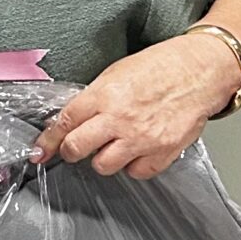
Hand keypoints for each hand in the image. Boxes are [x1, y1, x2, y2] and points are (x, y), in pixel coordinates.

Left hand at [31, 32, 240, 179]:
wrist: (200, 70)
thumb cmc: (161, 66)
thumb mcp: (117, 72)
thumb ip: (94, 97)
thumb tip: (72, 119)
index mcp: (104, 95)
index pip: (65, 123)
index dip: (48, 140)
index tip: (40, 150)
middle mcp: (120, 119)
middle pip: (77, 149)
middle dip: (72, 150)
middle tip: (76, 148)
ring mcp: (141, 139)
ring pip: (103, 166)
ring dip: (104, 158)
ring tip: (115, 144)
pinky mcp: (163, 152)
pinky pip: (136, 173)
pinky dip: (134, 165)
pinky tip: (138, 150)